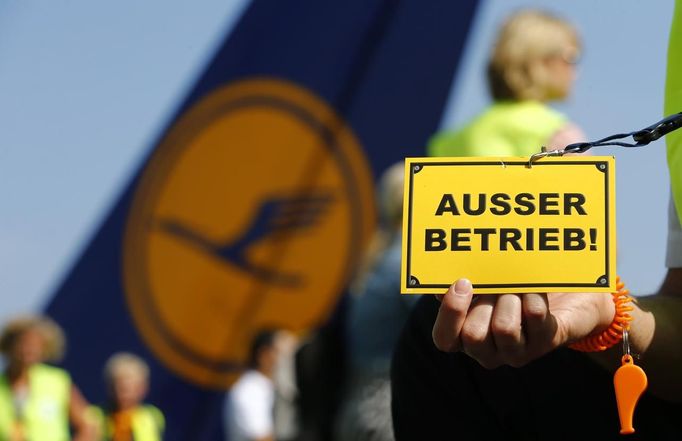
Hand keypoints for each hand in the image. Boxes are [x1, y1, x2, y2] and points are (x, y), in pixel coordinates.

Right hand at [431, 279, 614, 368]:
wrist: (563, 292)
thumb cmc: (511, 287)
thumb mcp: (482, 286)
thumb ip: (459, 286)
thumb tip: (439, 281)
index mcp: (466, 338)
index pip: (444, 340)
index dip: (450, 313)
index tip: (462, 283)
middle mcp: (490, 352)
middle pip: (473, 335)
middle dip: (484, 302)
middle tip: (495, 283)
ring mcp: (520, 351)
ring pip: (504, 328)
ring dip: (509, 297)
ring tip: (517, 285)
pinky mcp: (547, 341)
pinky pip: (534, 315)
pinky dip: (533, 292)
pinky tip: (535, 285)